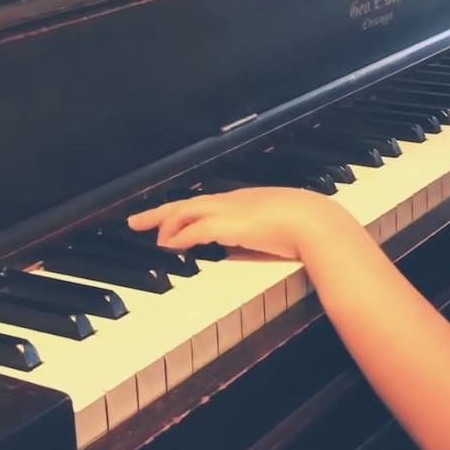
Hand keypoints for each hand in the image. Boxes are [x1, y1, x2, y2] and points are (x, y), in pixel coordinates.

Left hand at [126, 186, 359, 259]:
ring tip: (150, 237)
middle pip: (184, 204)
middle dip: (158, 213)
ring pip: (183, 212)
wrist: (314, 222)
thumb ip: (253, 237)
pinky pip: (193, 230)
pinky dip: (178, 237)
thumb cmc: (304, 226)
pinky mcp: (226, 225)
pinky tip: (168, 245)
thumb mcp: (274, 230)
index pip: (203, 203)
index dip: (183, 211)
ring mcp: (227, 211)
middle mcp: (230, 202)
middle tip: (136, 221)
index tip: (170, 216)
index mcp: (242, 201)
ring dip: (164, 225)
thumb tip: (238, 249)